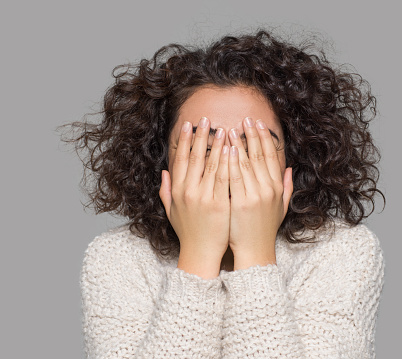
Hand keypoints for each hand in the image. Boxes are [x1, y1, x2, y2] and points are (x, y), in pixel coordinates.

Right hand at [159, 117, 230, 266]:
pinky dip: (227, 162)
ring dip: (216, 144)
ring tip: (223, 128)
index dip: (184, 141)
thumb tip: (164, 172)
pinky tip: (231, 149)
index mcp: (177, 191)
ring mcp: (203, 197)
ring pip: (210, 165)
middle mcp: (187, 191)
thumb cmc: (188, 232)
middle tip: (205, 118)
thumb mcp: (171, 211)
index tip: (188, 125)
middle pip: (194, 158)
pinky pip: (224, 178)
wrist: (200, 253)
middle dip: (200, 136)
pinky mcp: (218, 204)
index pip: (180, 160)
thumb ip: (166, 191)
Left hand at [227, 117, 292, 268]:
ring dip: (239, 144)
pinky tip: (226, 149)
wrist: (254, 251)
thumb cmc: (264, 229)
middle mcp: (268, 189)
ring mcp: (254, 196)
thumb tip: (289, 169)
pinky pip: (233, 178)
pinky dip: (230, 162)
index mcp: (276, 188)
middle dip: (251, 135)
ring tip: (232, 128)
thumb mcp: (281, 208)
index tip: (257, 124)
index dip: (264, 139)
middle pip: (259, 156)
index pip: (270, 157)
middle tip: (244, 118)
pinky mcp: (239, 203)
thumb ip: (286, 187)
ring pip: (246, 163)